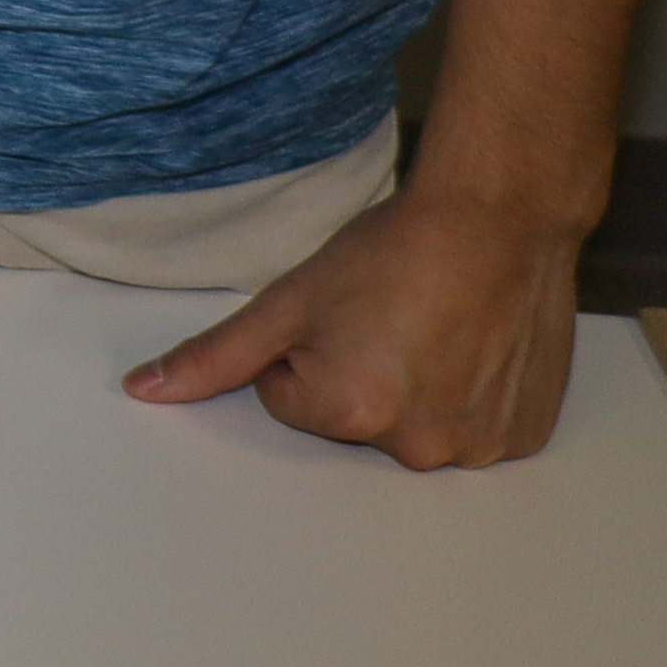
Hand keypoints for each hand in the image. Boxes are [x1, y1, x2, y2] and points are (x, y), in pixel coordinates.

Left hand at [121, 186, 586, 466]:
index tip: (344, 316)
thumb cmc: (394, 252)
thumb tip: (143, 391)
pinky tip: (474, 348)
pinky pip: (471, 428)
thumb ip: (213, 356)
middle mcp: (422, 446)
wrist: (499, 220)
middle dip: (357, 378)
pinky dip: (467, 396)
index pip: (287, 401)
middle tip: (392, 322)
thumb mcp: (287, 301)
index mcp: (353, 413)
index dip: (304, 353)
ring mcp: (481, 446)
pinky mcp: (522, 435)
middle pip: (351, 423)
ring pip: (411, 428)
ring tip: (438, 331)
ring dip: (415, 390)